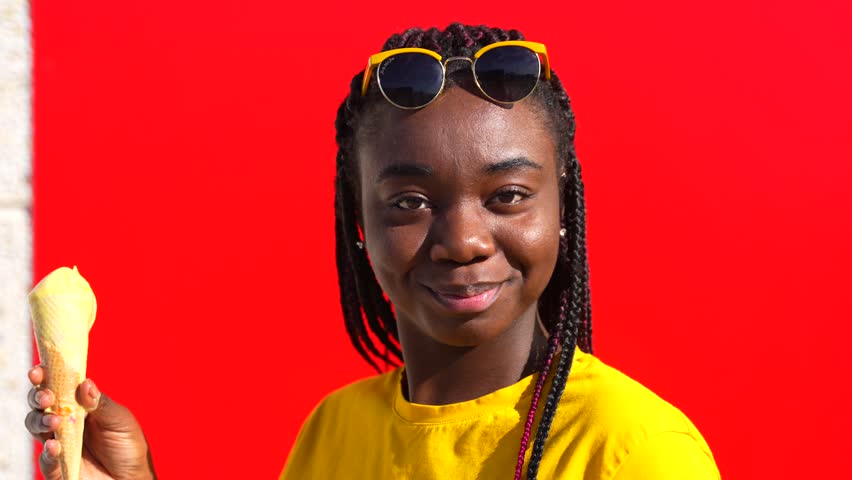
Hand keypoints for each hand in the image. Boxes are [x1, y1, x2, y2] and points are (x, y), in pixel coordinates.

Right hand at [25, 366, 156, 479]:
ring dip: (40, 420)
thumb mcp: (120, 420)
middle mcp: (64, 421)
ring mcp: (59, 442)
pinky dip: (48, 450)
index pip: (57, 386)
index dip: (45, 376)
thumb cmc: (127, 445)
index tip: (39, 369)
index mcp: (79, 405)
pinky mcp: (57, 465)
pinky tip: (56, 445)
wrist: (131, 478)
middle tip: (47, 397)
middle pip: (40, 404)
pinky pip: (46, 457)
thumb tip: (85, 383)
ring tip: (55, 422)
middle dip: (38, 396)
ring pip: (36, 426)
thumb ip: (101, 403)